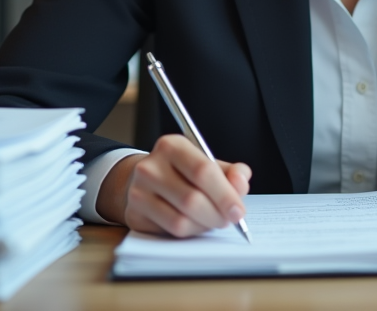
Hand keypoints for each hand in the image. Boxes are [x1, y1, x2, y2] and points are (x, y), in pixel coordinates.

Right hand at [97, 134, 251, 237]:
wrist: (147, 181)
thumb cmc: (184, 173)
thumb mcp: (208, 164)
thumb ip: (231, 172)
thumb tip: (241, 181)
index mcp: (172, 146)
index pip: (202, 170)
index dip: (225, 194)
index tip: (239, 210)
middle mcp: (151, 166)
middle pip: (192, 198)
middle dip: (217, 214)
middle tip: (230, 219)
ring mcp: (139, 190)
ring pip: (181, 219)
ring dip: (205, 225)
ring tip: (212, 220)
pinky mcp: (135, 213)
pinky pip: (170, 230)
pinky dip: (191, 231)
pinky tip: (196, 224)